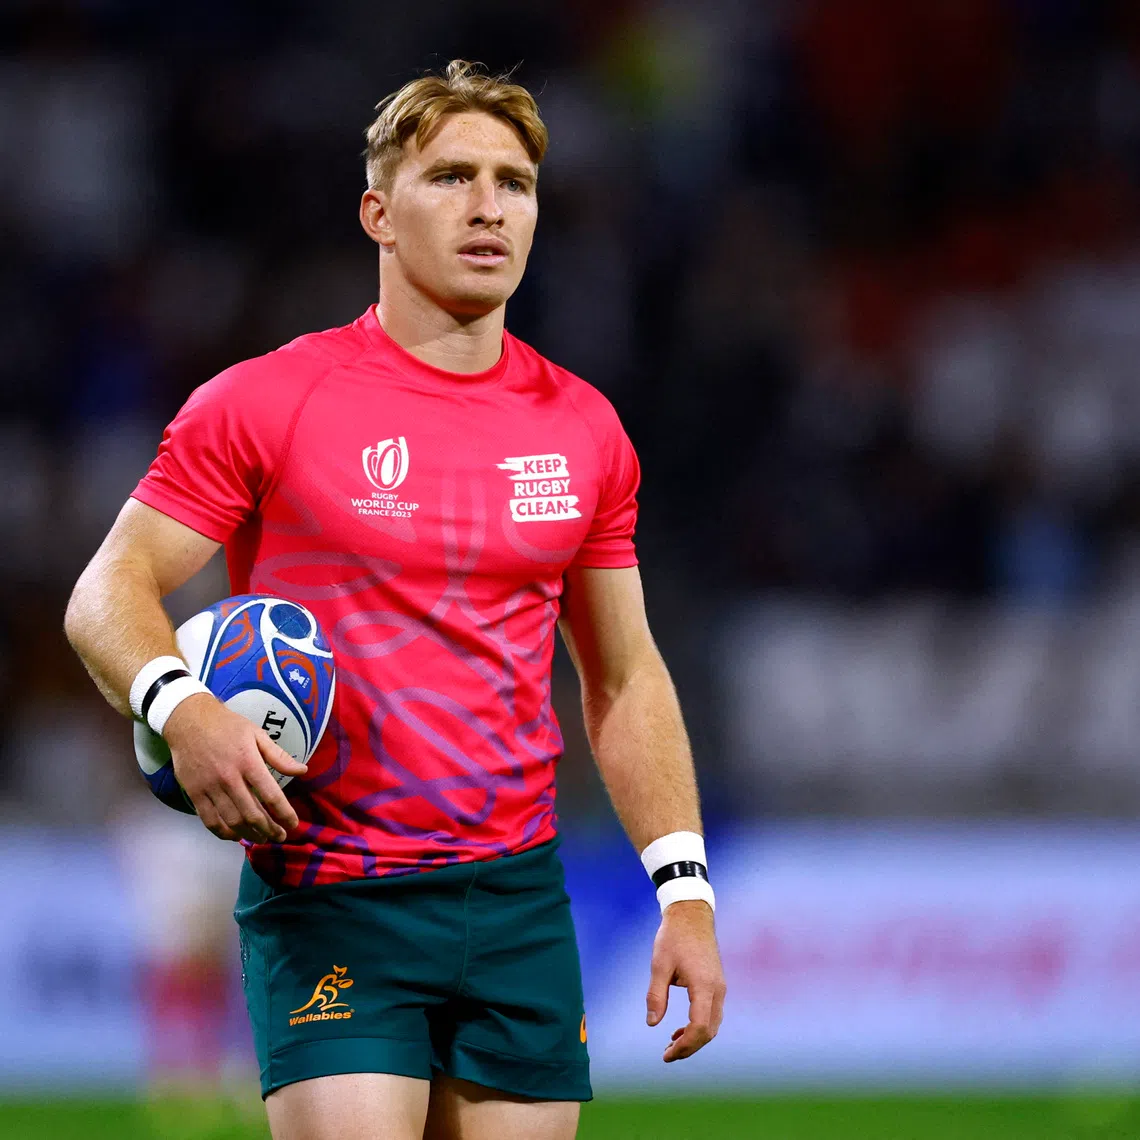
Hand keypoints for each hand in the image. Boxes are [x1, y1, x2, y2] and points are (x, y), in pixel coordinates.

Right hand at [165, 693, 307, 843]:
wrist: (189, 721)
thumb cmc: (228, 726)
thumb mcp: (257, 734)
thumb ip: (279, 756)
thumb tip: (303, 771)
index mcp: (249, 762)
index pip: (271, 795)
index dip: (284, 814)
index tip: (293, 824)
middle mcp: (230, 778)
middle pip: (252, 814)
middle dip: (270, 830)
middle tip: (280, 837)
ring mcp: (210, 788)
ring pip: (232, 821)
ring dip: (249, 835)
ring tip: (262, 839)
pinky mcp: (194, 793)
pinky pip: (210, 820)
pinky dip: (224, 833)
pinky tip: (235, 836)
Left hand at [645, 899, 725, 1061]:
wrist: (692, 914)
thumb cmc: (674, 936)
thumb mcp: (659, 964)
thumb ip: (656, 995)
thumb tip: (652, 1024)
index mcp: (704, 985)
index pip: (700, 1027)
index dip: (685, 1046)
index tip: (667, 1054)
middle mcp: (717, 989)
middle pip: (709, 1031)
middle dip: (690, 1047)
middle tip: (667, 1055)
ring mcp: (720, 986)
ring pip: (713, 1024)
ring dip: (695, 1039)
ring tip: (671, 1044)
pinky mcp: (717, 983)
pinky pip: (712, 1013)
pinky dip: (700, 1026)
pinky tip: (681, 1029)